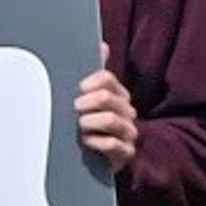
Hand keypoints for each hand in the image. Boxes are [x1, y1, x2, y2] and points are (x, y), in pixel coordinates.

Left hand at [75, 56, 139, 173]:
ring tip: (81, 127)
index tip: (78, 91)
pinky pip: (112, 143)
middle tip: (76, 110)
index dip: (89, 83)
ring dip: (89, 123)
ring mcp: (128, 132)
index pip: (106, 79)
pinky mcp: (126, 153)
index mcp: (119, 95)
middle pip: (106, 97)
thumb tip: (102, 46)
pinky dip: (95, 142)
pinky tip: (87, 142)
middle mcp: (127, 112)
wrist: (94, 160)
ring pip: (110, 119)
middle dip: (85, 103)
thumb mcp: (89, 98)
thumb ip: (96, 74)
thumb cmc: (89, 126)